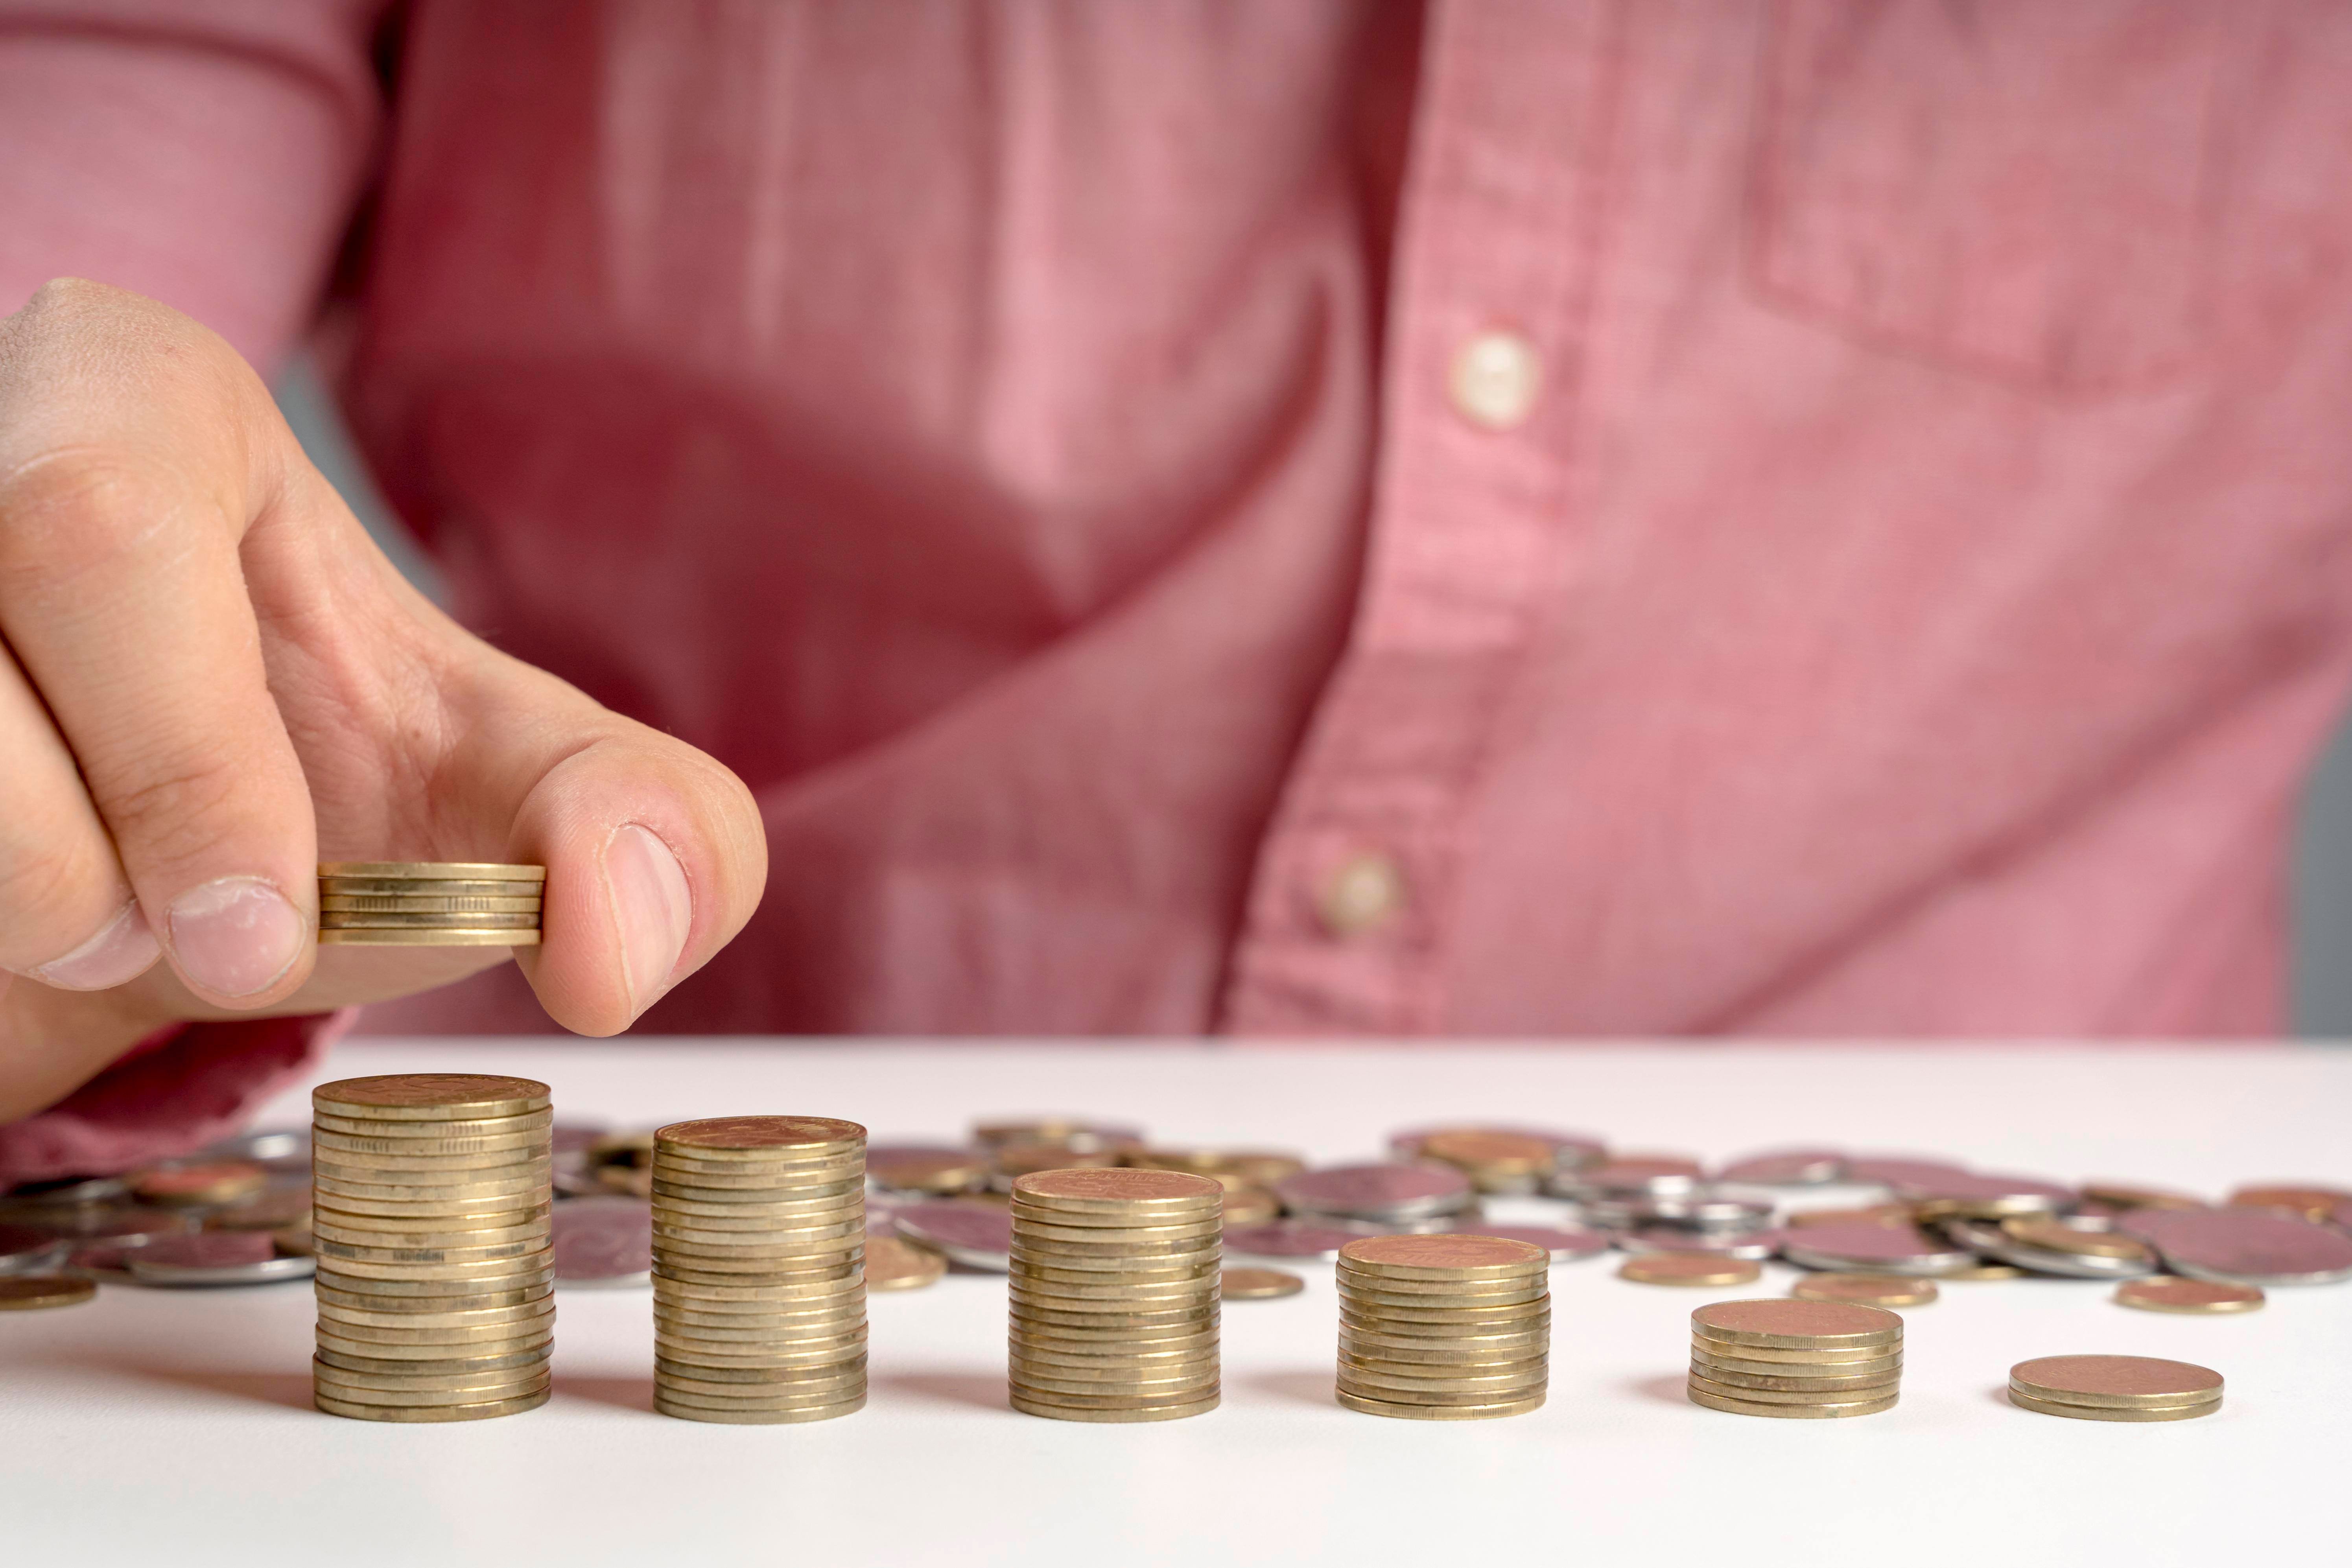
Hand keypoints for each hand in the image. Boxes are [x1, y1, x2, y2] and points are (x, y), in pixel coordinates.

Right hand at [0, 280, 766, 1121]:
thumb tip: (619, 945)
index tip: (259, 928)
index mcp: (142, 393)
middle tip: (189, 942)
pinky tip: (33, 899)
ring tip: (101, 912)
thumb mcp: (510, 791)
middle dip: (77, 843)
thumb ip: (654, 836)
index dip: (178, 756)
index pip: (104, 524)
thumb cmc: (332, 774)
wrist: (167, 845)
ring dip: (8, 888)